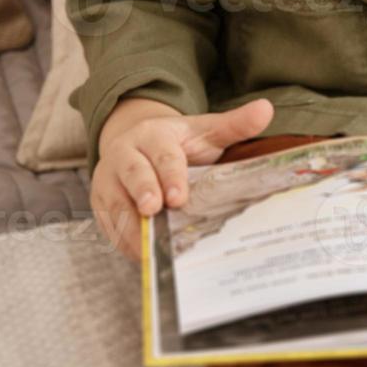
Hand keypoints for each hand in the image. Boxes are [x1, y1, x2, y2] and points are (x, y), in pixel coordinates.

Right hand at [91, 96, 274, 260]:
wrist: (136, 143)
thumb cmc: (179, 143)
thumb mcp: (205, 130)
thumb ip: (235, 124)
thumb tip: (266, 109)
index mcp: (153, 135)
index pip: (163, 155)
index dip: (171, 175)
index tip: (180, 196)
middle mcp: (125, 155)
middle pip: (132, 175)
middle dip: (143, 193)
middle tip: (155, 211)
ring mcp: (108, 181)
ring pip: (116, 203)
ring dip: (132, 225)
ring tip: (149, 247)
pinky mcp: (100, 204)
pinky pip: (109, 225)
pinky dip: (124, 242)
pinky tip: (144, 257)